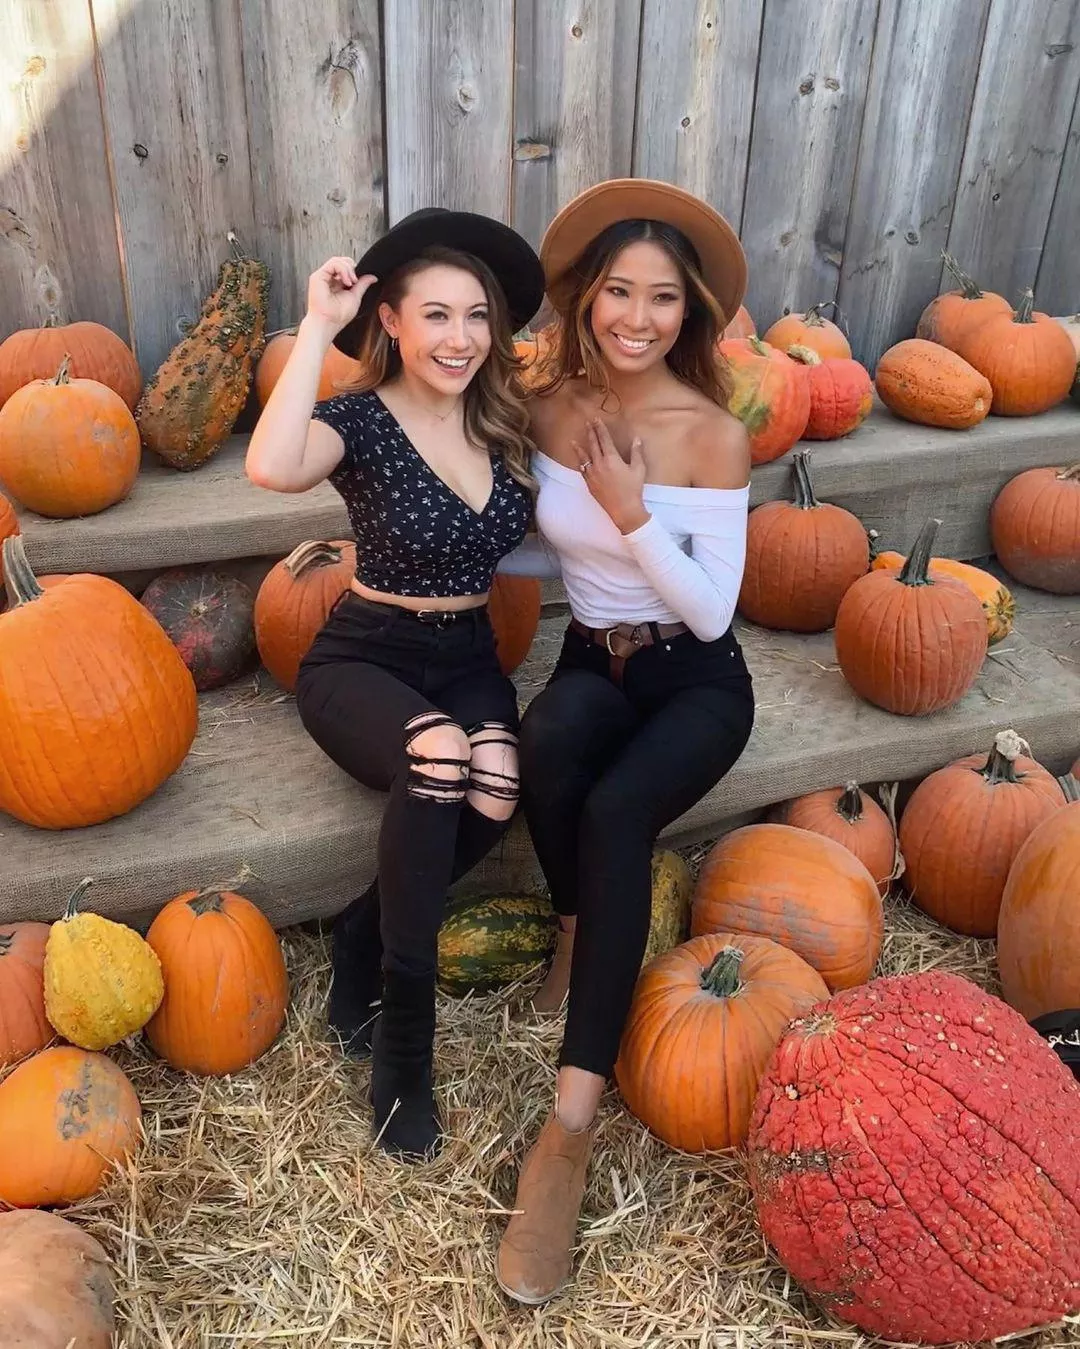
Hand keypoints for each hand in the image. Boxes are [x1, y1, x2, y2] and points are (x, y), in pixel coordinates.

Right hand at [306, 257, 376, 335]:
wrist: (328, 323)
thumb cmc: (338, 316)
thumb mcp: (355, 297)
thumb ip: (362, 285)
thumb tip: (373, 277)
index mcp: (336, 283)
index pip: (346, 267)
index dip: (353, 270)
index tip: (357, 281)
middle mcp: (328, 279)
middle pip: (341, 261)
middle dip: (351, 267)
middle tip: (355, 281)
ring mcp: (322, 276)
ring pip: (337, 260)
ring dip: (348, 269)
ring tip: (351, 282)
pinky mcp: (318, 276)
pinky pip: (333, 263)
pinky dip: (343, 269)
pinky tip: (346, 281)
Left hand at [572, 418, 649, 533]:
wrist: (624, 509)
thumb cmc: (633, 489)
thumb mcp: (639, 469)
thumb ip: (636, 452)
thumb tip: (636, 439)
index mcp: (611, 458)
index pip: (604, 439)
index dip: (600, 428)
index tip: (596, 419)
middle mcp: (599, 464)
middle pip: (593, 445)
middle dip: (590, 433)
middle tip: (587, 424)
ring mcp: (592, 474)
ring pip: (584, 457)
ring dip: (579, 448)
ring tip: (573, 441)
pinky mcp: (589, 484)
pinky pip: (582, 470)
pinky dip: (580, 463)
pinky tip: (579, 460)